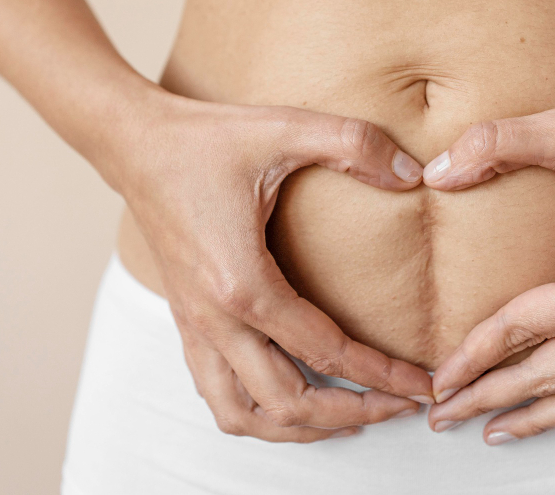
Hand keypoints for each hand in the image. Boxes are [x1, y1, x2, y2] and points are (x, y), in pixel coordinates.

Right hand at [114, 91, 433, 442]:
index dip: (381, 375)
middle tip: (401, 405)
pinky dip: (256, 413)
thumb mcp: (285, 128)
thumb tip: (414, 172)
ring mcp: (195, 326)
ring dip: (299, 428)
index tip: (421, 387)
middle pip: (287, 404)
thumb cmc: (204, 140)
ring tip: (349, 418)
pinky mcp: (186, 321)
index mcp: (243, 284)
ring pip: (242, 415)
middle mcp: (214, 319)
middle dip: (352, 414)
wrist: (133, 143)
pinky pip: (216, 393)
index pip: (325, 351)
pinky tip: (289, 397)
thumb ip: (354, 145)